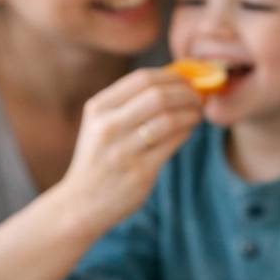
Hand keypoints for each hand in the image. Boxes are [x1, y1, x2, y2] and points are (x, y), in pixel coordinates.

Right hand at [59, 68, 202, 232]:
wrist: (81, 203)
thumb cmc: (99, 158)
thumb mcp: (100, 124)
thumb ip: (128, 103)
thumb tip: (174, 81)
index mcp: (98, 108)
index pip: (143, 78)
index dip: (173, 76)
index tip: (187, 80)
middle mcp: (108, 126)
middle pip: (159, 96)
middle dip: (186, 93)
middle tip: (199, 97)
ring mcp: (123, 150)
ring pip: (169, 119)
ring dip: (191, 113)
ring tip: (197, 114)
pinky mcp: (139, 172)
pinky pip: (172, 143)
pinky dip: (186, 132)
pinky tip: (189, 131)